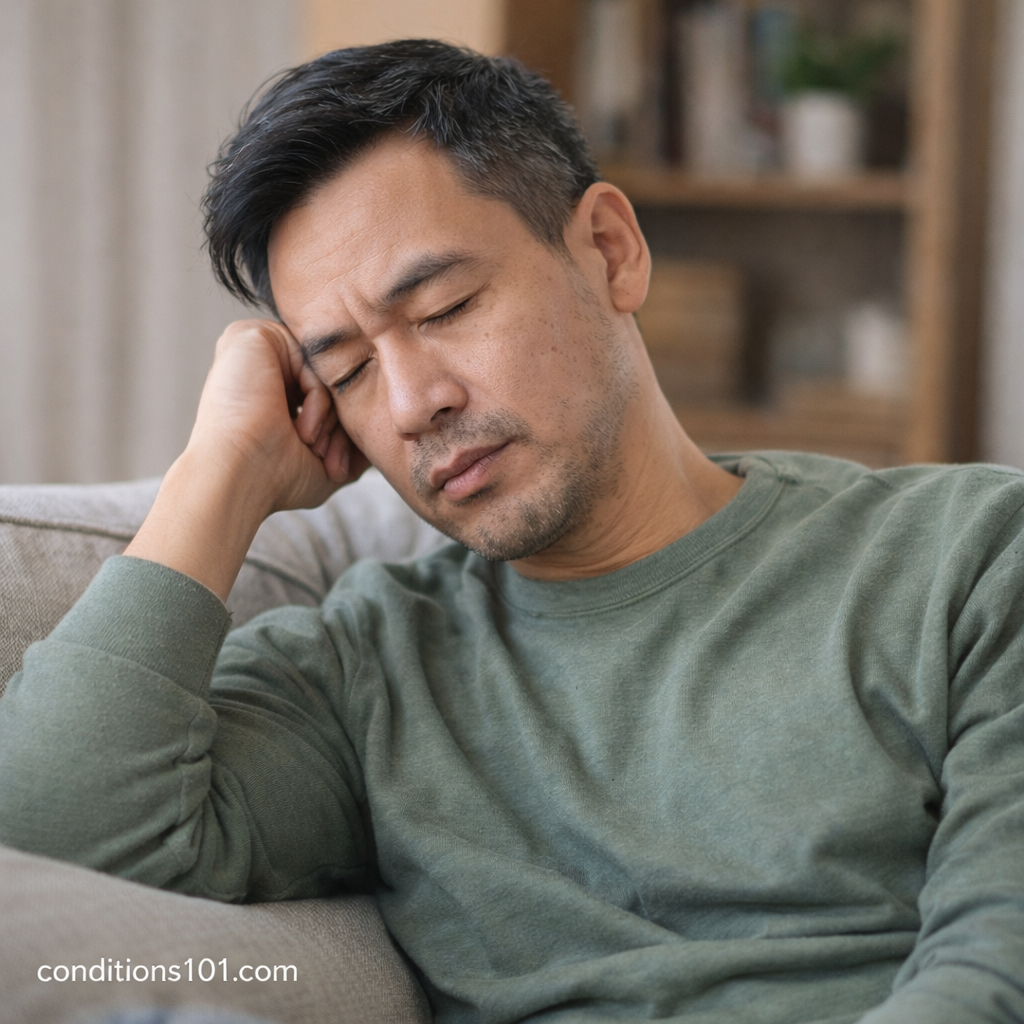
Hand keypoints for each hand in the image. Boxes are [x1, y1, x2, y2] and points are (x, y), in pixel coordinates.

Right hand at [125, 319, 369, 600]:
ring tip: (313, 448)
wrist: (240, 478)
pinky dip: (319, 400)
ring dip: (330, 419)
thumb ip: (352, 441)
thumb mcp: (326, 462)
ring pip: (325, 373)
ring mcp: (256, 350)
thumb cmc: (276, 480)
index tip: (335, 471)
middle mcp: (263, 368)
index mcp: (272, 393)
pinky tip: (302, 431)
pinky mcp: (252, 335)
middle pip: (331, 383)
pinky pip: (312, 360)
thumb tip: (384, 428)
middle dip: (339, 428)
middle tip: (329, 462)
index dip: (341, 433)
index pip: (329, 398)